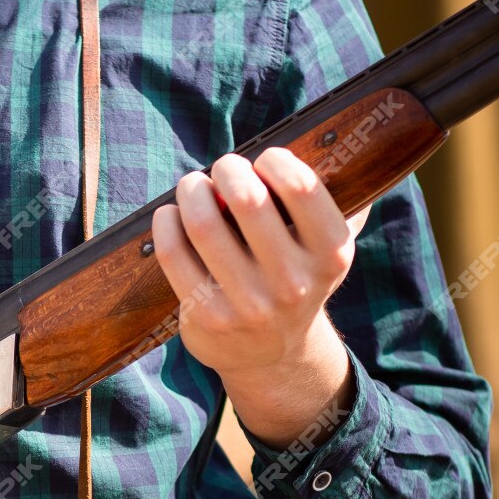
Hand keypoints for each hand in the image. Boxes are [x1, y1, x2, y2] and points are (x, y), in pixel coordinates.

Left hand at [151, 147, 365, 447]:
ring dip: (192, 191)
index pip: (301, 187)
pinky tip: (170, 215)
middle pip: (247, 199)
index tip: (263, 161)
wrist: (275, 355)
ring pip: (204, 223)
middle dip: (227, 169)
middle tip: (223, 169)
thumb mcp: (325, 248)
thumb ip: (326, 202)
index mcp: (331, 254)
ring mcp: (250, 305)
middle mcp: (294, 283)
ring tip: (193, 187)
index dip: (274, 161)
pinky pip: (175, 253)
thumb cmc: (295, 277)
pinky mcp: (208, 317)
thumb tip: (321, 143)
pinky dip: (167, 223)